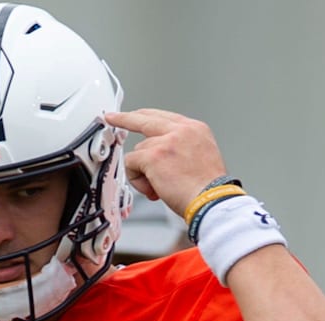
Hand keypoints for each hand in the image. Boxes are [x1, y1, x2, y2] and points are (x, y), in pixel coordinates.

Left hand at [105, 109, 227, 217]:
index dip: (146, 117)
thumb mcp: (201, 157)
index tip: (134, 115)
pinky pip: (131, 164)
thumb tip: (157, 155)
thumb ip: (180, 149)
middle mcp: (182, 130)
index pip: (165, 117)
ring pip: (138, 151)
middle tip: (112, 118)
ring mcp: (166, 141)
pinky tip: (152, 189)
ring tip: (160, 187)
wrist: (212, 201)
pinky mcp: (153, 156)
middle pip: (145, 119)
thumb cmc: (208, 189)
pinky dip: (137, 179)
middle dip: (125, 118)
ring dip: (143, 172)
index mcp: (195, 129)